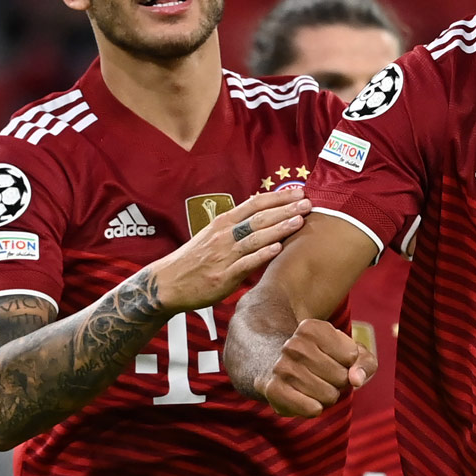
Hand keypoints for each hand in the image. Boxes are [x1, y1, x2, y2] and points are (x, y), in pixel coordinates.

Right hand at [152, 186, 311, 311]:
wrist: (167, 283)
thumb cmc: (194, 258)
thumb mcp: (213, 233)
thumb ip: (236, 222)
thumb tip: (260, 207)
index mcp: (223, 222)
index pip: (255, 204)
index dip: (278, 197)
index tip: (299, 191)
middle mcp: (225, 235)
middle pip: (259, 218)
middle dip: (285, 209)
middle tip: (307, 203)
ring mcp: (224, 255)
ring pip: (255, 238)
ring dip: (279, 229)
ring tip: (299, 221)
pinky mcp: (224, 276)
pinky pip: (246, 263)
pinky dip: (262, 255)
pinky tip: (277, 249)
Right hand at [263, 318, 377, 416]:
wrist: (279, 367)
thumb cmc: (323, 358)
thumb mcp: (349, 352)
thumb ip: (364, 362)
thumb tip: (356, 380)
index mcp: (312, 328)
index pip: (351, 356)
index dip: (348, 363)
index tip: (334, 358)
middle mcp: (294, 345)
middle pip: (341, 377)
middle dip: (339, 382)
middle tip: (323, 375)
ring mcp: (281, 367)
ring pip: (329, 396)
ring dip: (328, 396)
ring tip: (314, 385)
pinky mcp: (274, 390)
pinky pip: (312, 409)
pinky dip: (316, 409)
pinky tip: (305, 399)